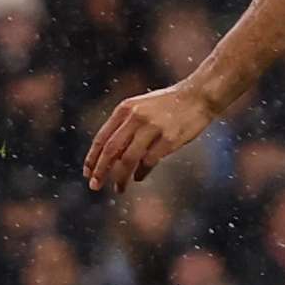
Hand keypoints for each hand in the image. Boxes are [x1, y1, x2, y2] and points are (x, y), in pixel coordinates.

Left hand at [84, 82, 217, 194]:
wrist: (198, 96)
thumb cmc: (167, 105)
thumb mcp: (140, 107)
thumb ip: (125, 127)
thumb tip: (110, 158)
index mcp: (125, 108)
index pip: (102, 138)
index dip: (92, 158)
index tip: (87, 173)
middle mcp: (136, 117)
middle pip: (111, 150)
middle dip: (100, 171)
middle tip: (94, 186)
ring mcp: (153, 128)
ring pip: (128, 159)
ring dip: (120, 177)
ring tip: (119, 188)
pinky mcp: (169, 139)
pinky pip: (149, 161)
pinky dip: (141, 173)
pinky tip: (138, 178)